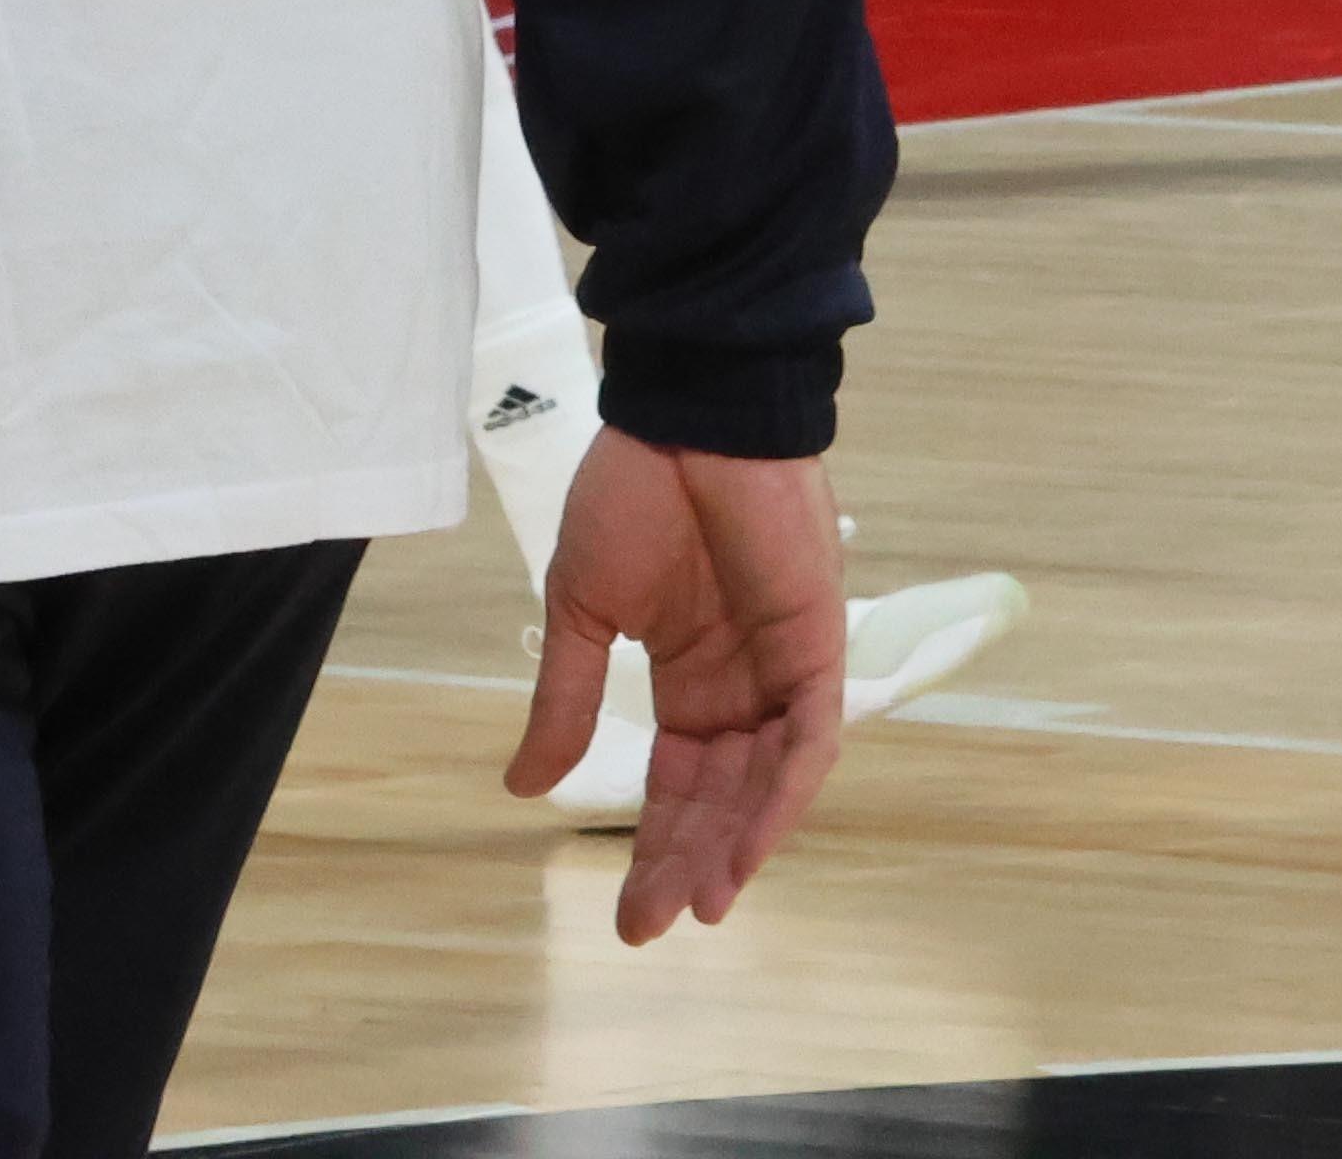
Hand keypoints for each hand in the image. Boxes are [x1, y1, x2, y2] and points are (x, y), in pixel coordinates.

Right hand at [508, 433, 850, 942]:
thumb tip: (522, 787)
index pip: (674, 785)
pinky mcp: (818, 650)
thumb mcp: (582, 607)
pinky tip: (744, 847)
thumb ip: (565, 697)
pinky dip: (779, 799)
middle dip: (687, 865)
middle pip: (720, 801)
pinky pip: (808, 743)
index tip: (622, 916)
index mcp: (688, 681)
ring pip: (766, 786)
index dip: (650, 847)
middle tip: (648, 925)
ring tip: (699, 904)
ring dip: (735, 847)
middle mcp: (741, 689)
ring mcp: (784, 672)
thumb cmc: (635, 493)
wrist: (689, 416)